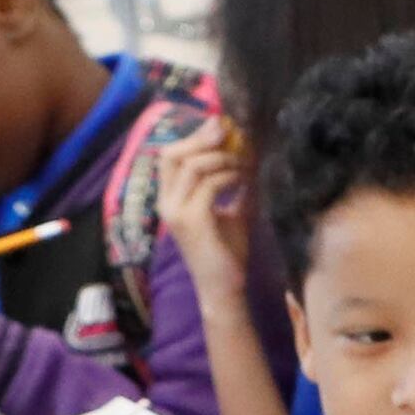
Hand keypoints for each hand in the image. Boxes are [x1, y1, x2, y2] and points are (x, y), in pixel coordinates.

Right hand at [154, 119, 252, 304]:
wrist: (224, 288)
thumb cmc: (226, 251)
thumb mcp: (231, 210)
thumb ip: (232, 184)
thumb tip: (248, 153)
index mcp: (169, 198)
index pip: (169, 156)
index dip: (192, 137)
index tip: (220, 125)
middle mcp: (165, 203)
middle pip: (172, 154)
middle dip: (201, 138)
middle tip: (229, 130)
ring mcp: (175, 212)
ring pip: (193, 166)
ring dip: (223, 158)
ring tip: (245, 163)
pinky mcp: (192, 220)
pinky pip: (210, 184)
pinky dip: (231, 176)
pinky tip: (246, 179)